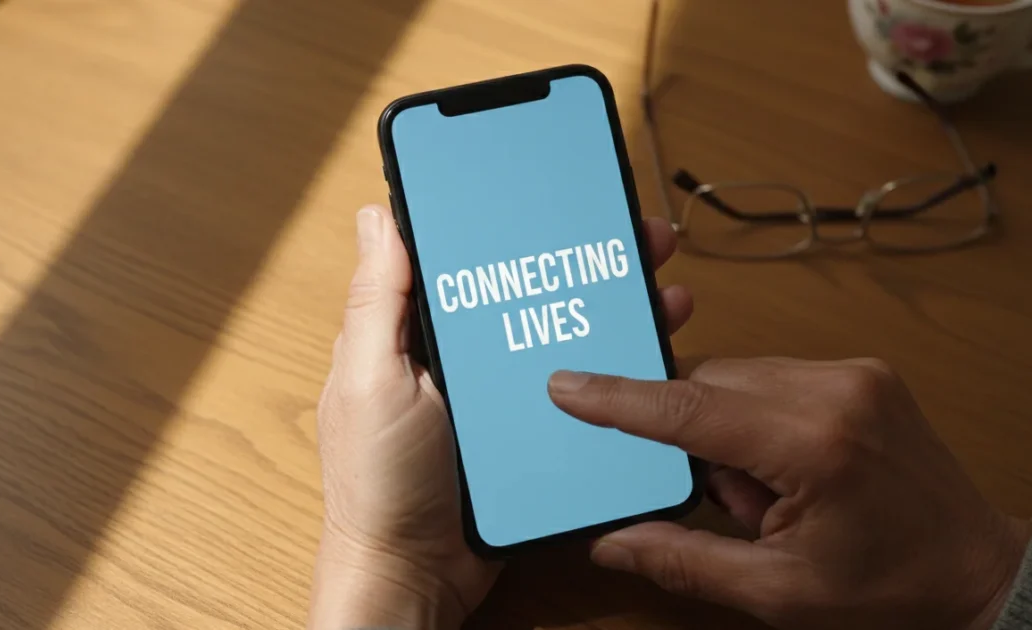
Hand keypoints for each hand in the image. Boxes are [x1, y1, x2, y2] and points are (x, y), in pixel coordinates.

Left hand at [310, 205, 693, 627]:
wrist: (416, 576)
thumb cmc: (379, 484)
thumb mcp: (374, 381)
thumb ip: (379, 301)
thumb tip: (380, 215)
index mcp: (414, 329)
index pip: (464, 254)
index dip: (505, 216)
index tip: (552, 188)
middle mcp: (458, 352)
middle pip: (526, 284)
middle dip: (579, 254)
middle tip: (634, 235)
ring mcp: (496, 391)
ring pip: (559, 329)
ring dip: (606, 303)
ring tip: (658, 283)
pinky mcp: (526, 427)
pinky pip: (573, 385)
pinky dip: (610, 363)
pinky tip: (647, 349)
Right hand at [548, 358, 1031, 629]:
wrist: (977, 572)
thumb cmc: (888, 588)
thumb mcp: (777, 591)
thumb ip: (683, 559)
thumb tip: (610, 544)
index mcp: (813, 445)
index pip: (689, 409)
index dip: (620, 399)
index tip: (567, 386)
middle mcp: (834, 390)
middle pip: (709, 386)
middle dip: (697, 442)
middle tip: (736, 504)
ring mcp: (853, 373)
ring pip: (737, 378)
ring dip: (728, 431)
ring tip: (773, 495)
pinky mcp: (861, 371)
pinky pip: (772, 377)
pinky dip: (758, 418)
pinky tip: (788, 469)